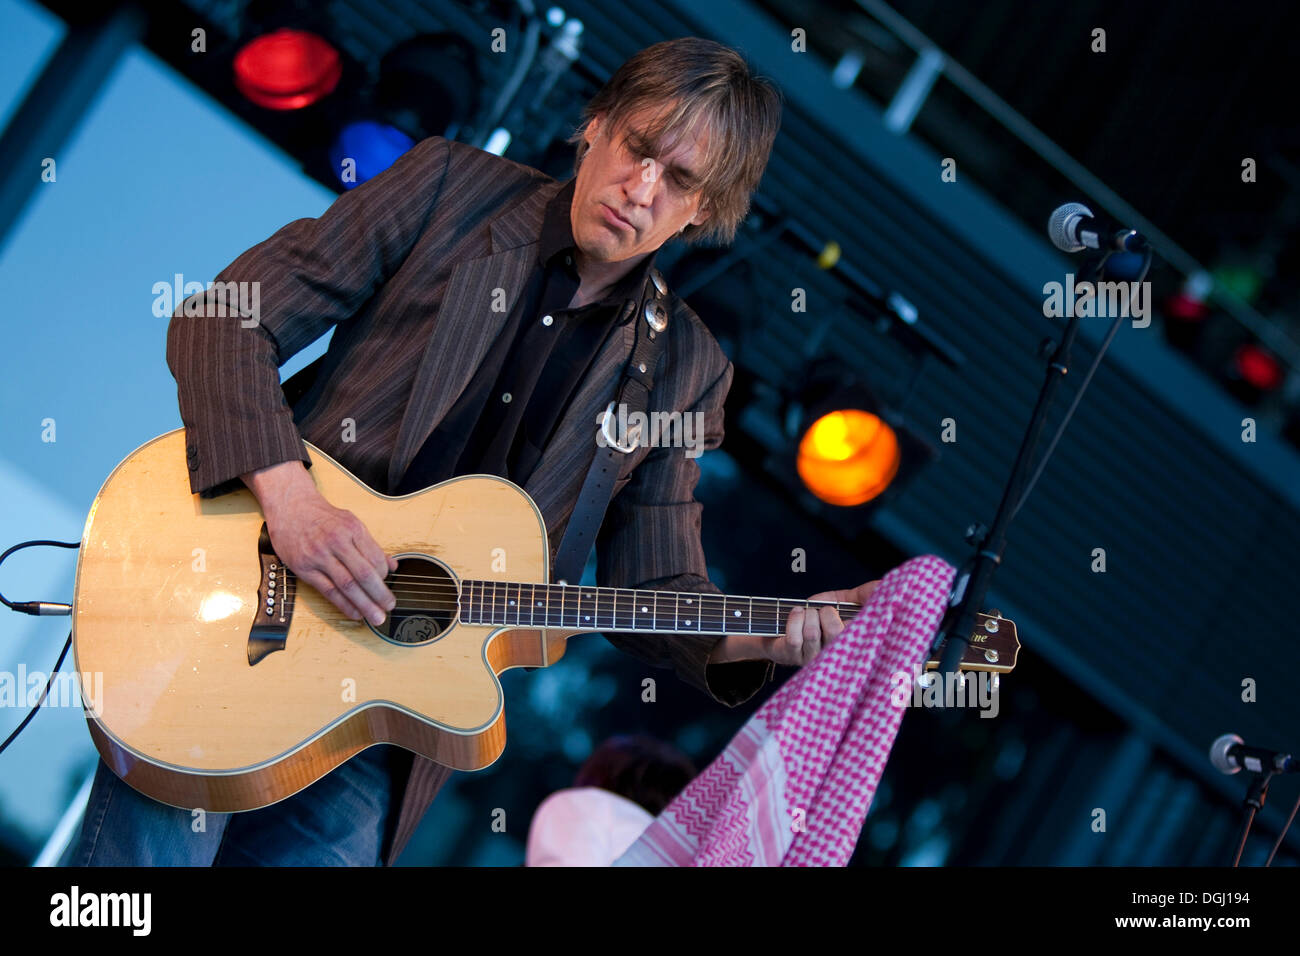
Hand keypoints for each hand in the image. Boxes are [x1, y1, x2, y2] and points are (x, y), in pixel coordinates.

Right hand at [263, 487, 398, 626]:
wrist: (290, 507)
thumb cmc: (322, 517)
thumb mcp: (351, 522)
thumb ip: (371, 545)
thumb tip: (393, 565)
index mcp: (352, 529)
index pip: (375, 558)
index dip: (385, 576)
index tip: (388, 584)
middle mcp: (336, 541)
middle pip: (364, 574)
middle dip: (380, 594)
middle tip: (390, 607)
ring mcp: (319, 556)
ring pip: (347, 585)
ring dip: (364, 604)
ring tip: (376, 616)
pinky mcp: (304, 568)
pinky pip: (328, 591)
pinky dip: (344, 604)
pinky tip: (355, 612)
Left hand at [768, 580, 880, 666]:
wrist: (781, 630)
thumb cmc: (819, 616)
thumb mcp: (846, 604)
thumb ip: (862, 598)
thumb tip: (871, 594)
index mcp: (849, 646)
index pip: (857, 638)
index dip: (854, 622)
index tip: (847, 614)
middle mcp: (832, 657)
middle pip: (835, 632)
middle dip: (827, 613)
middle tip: (824, 611)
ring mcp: (812, 659)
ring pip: (812, 633)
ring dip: (809, 614)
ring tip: (808, 612)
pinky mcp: (791, 656)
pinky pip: (794, 638)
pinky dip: (795, 618)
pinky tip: (798, 612)